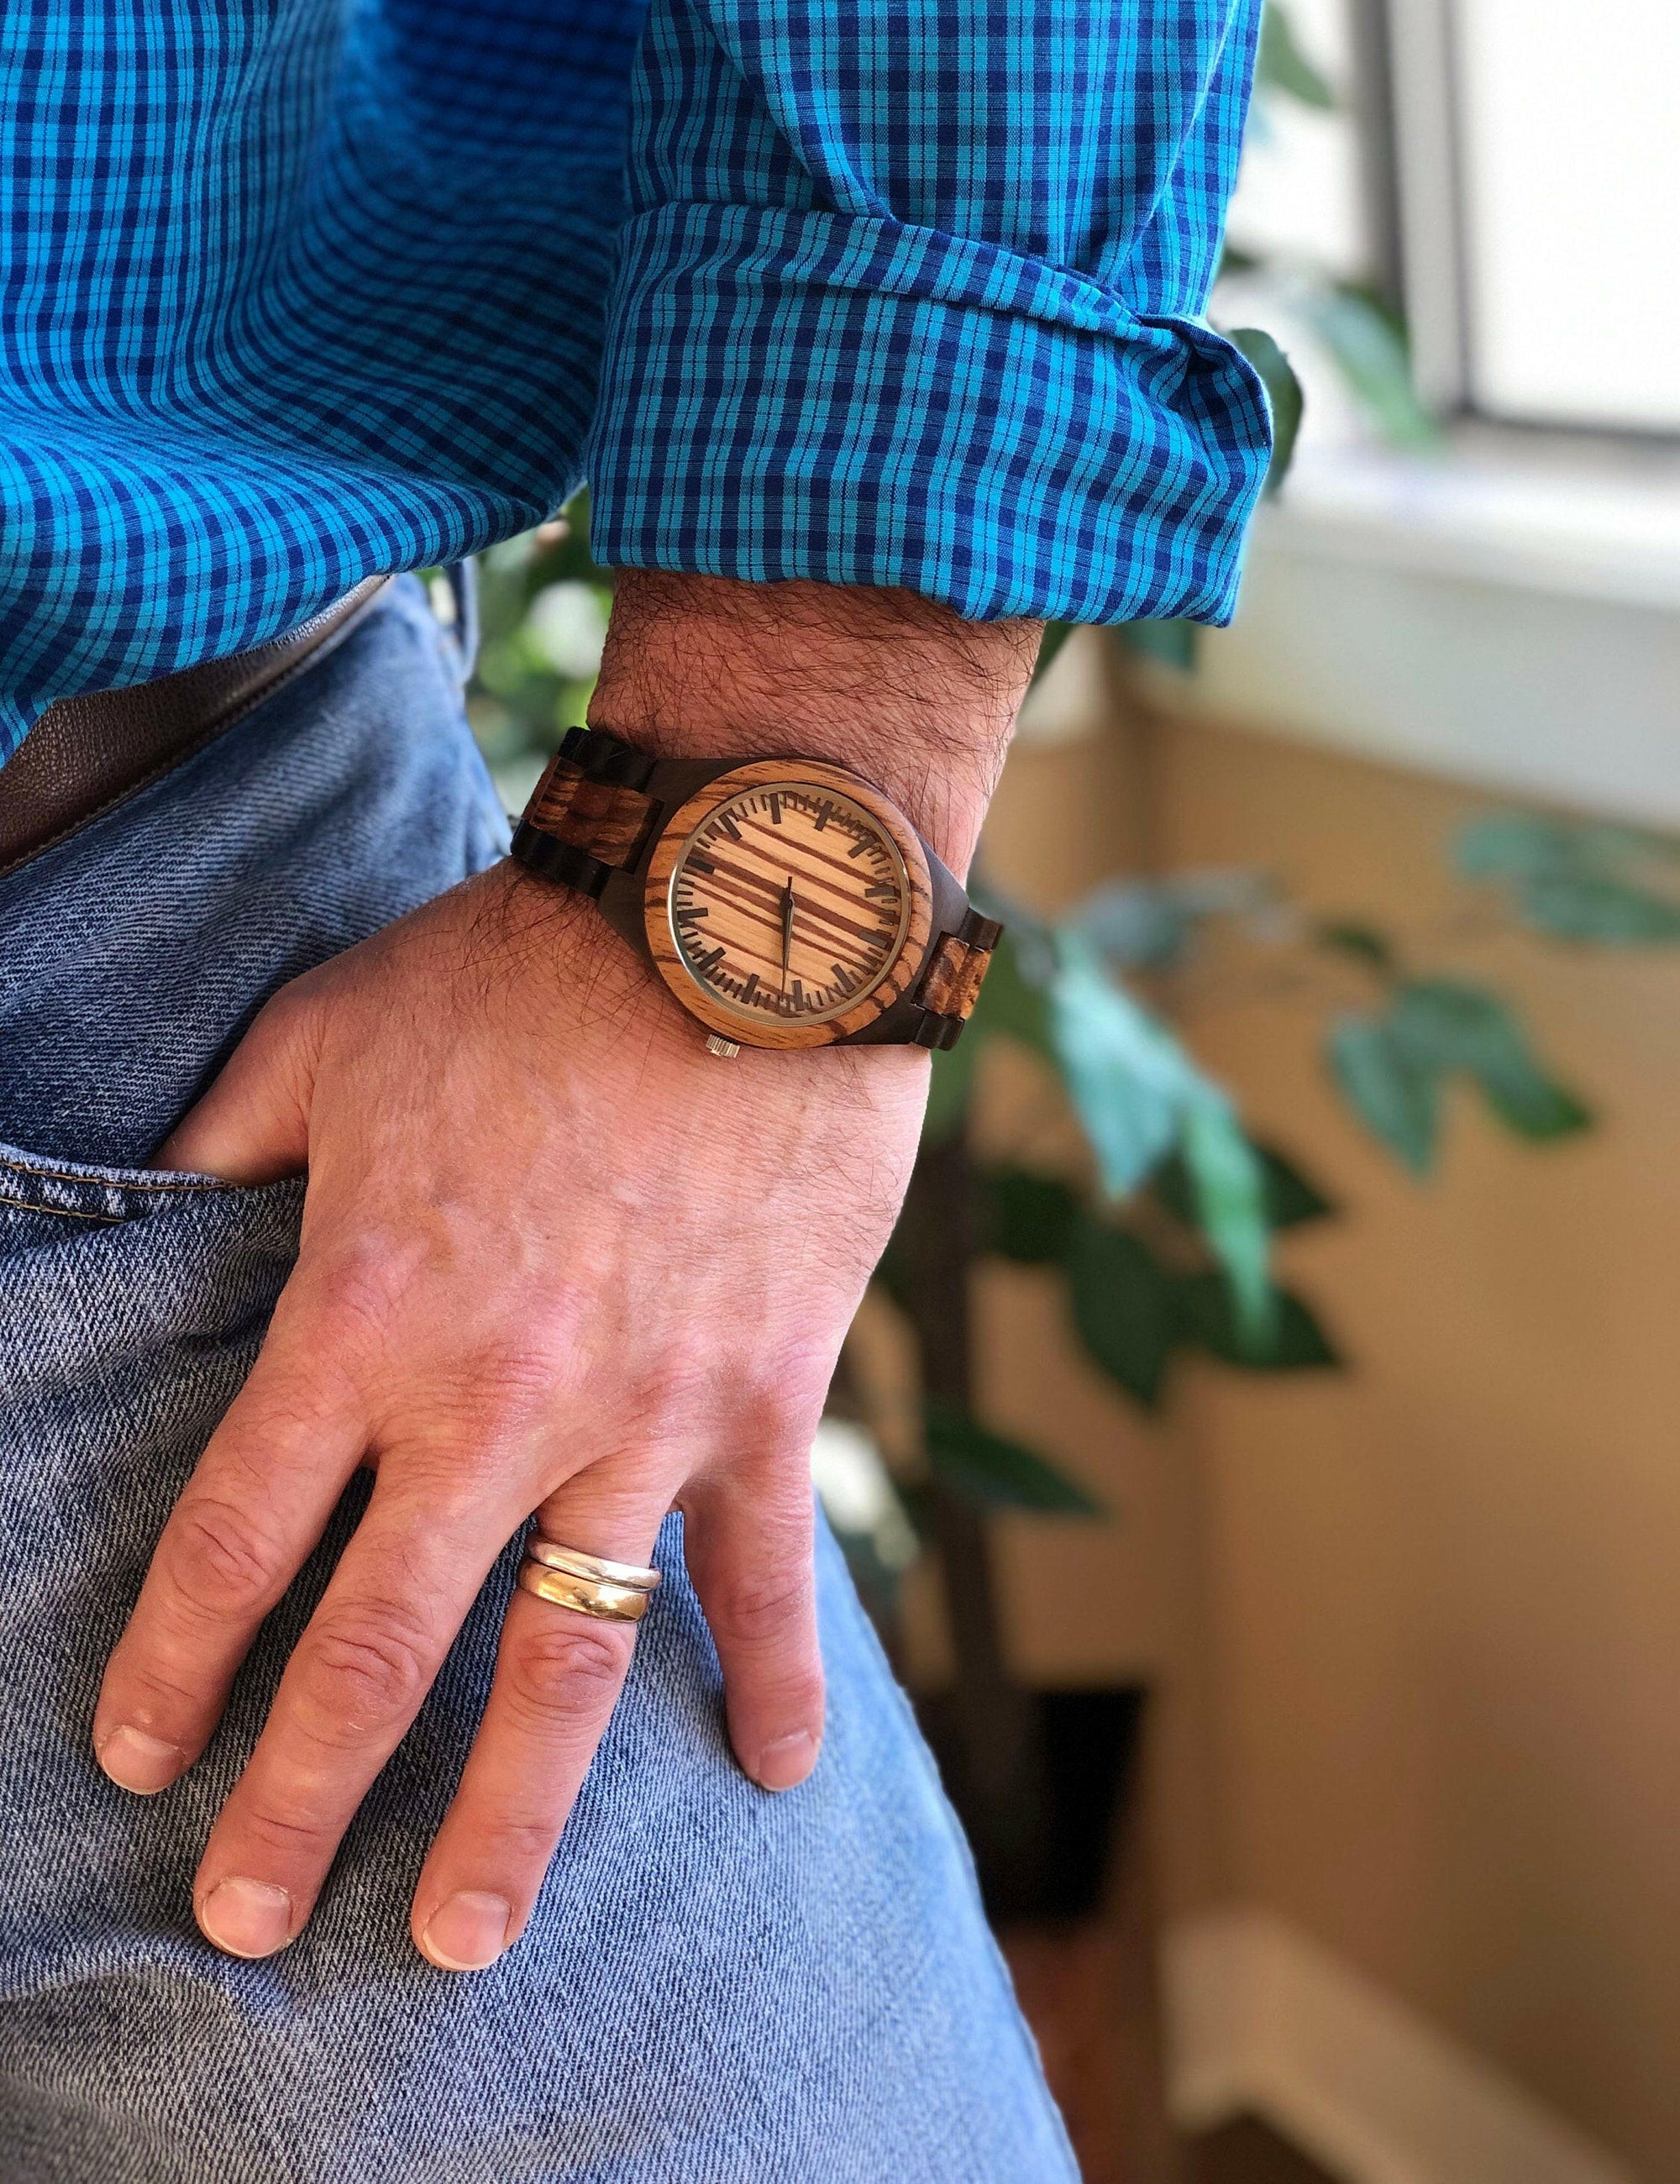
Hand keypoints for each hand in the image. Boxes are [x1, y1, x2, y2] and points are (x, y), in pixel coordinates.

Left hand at [93, 571, 1036, 1970]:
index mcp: (363, 1313)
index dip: (173, 1664)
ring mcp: (643, 1414)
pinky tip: (779, 1777)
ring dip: (511, 1812)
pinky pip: (766, 1569)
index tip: (138, 1759)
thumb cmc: (514, 967)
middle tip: (244, 1921)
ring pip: (566, 1655)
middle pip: (379, 1646)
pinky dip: (773, 1677)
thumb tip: (135, 1207)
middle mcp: (493, 1398)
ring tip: (464, 1935)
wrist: (732, 914)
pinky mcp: (765, 1396)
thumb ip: (222, 1147)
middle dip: (301, 1800)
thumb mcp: (321, 1038)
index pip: (235, 1538)